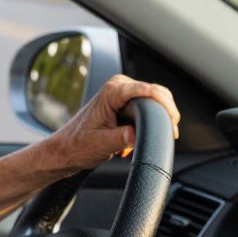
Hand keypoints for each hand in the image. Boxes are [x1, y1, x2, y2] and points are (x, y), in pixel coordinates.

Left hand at [36, 74, 180, 174]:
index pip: (148, 90)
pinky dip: (151, 121)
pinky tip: (142, 136)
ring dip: (158, 118)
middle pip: (157, 93)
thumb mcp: (102, 144)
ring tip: (154, 137)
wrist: (64, 150)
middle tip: (169, 134)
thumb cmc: (77, 146)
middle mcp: (118, 86)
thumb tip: (137, 134)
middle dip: (165, 113)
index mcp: (112, 91)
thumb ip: (122, 138)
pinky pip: (148, 106)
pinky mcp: (124, 102)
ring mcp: (122, 93)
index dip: (164, 105)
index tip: (172, 120)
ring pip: (155, 100)